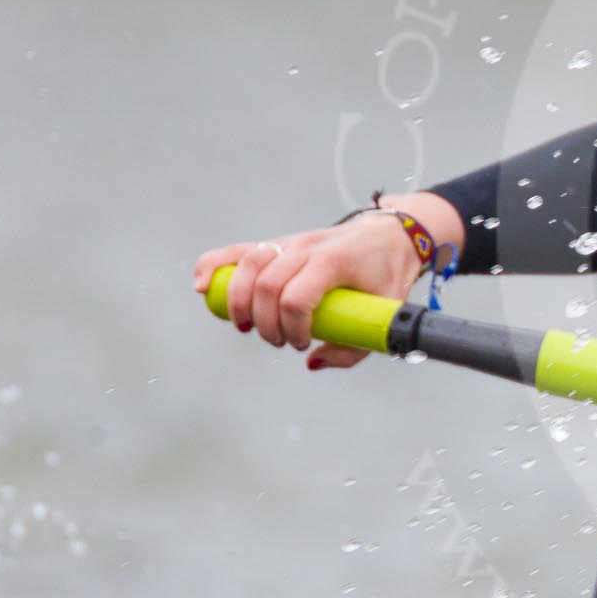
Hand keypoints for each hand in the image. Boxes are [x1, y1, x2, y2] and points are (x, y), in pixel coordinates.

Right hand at [192, 193, 464, 368]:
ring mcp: (291, 242)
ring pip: (249, 263)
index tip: (302, 344)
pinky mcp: (279, 243)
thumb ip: (352, 348)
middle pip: (267, 284)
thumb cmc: (386, 276)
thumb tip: (312, 362)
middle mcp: (308, 247)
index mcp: (335, 262)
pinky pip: (239, 250)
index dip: (291, 328)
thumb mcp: (384, 313)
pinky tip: (204, 287)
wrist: (392, 235)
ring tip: (245, 326)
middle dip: (264, 322)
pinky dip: (215, 265)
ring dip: (238, 301)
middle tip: (277, 342)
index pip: (295, 298)